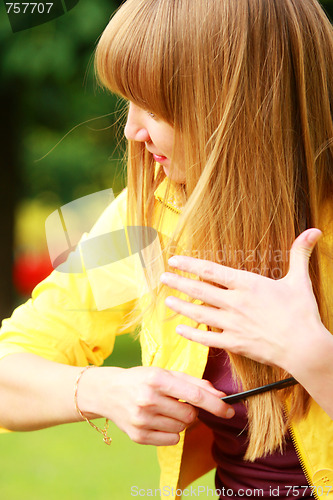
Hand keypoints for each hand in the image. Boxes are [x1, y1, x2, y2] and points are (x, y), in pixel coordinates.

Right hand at [77, 365, 233, 445]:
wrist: (108, 392)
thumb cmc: (142, 379)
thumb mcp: (165, 373)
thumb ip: (194, 382)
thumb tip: (219, 394)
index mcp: (157, 379)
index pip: (195, 396)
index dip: (216, 405)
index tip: (229, 411)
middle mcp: (148, 399)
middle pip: (190, 415)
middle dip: (191, 411)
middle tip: (178, 403)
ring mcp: (141, 419)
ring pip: (181, 428)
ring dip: (180, 421)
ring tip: (164, 409)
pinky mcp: (138, 436)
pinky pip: (171, 440)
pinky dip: (171, 432)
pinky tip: (157, 420)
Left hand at [160, 228, 324, 373]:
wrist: (304, 348)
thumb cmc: (302, 313)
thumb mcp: (300, 280)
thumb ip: (300, 254)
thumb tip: (315, 231)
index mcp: (247, 285)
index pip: (210, 271)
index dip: (190, 264)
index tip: (174, 260)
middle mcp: (235, 303)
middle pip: (199, 290)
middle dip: (179, 283)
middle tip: (162, 278)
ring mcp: (232, 324)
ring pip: (199, 314)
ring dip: (181, 307)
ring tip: (167, 301)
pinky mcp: (234, 343)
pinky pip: (208, 339)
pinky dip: (192, 335)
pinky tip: (180, 331)